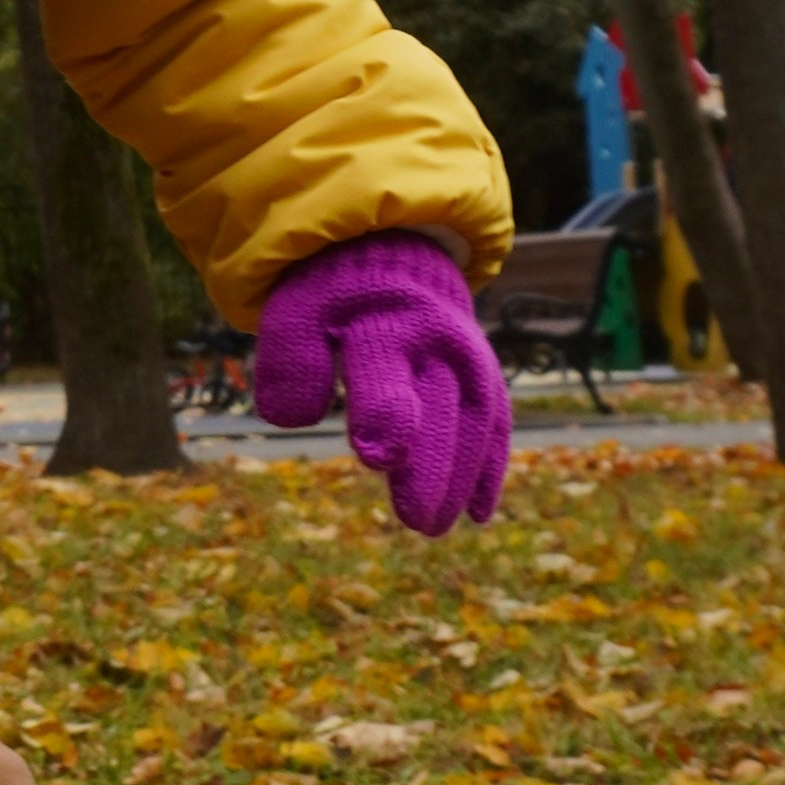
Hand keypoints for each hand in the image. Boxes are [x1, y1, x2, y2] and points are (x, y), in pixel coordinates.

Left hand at [254, 229, 509, 535]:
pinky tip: (478, 514)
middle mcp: (433, 341)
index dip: (386, 414)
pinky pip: (496, 422)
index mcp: (380, 322)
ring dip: (459, 478)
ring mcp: (467, 359)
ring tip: (433, 526)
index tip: (378, 457)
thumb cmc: (330, 302)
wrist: (391, 258)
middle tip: (419, 520)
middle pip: (441, 407)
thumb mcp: (294, 316)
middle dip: (433, 466)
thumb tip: (291, 418)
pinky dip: (490, 468)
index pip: (385, 371)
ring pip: (474, 422)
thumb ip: (289, 363)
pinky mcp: (484, 378)